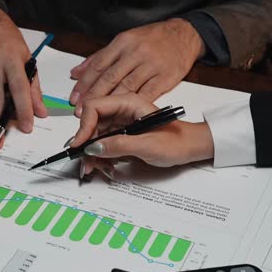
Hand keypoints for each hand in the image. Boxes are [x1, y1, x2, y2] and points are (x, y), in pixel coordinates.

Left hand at [69, 18, 204, 115]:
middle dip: (92, 96)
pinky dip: (132, 106)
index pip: (98, 65)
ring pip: (126, 87)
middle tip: (80, 111)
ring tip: (96, 116)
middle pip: (109, 77)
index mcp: (123, 42)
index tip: (74, 98)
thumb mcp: (125, 41)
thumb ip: (99, 58)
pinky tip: (122, 116)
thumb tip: (76, 72)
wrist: (184, 35)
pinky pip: (146, 94)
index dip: (84, 84)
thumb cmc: (152, 39)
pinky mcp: (164, 77)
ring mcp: (151, 65)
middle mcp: (136, 52)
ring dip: (109, 103)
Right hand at [69, 94, 213, 176]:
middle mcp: (121, 110)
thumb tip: (92, 147)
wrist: (191, 148)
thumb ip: (119, 145)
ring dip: (92, 155)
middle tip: (86, 163)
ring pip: (94, 137)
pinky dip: (100, 158)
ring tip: (99, 169)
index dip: (84, 126)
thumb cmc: (177, 142)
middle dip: (86, 145)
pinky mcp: (121, 135)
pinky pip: (103, 145)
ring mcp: (120, 123)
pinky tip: (107, 167)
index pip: (94, 107)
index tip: (80, 145)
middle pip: (91, 123)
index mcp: (128, 102)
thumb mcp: (148, 145)